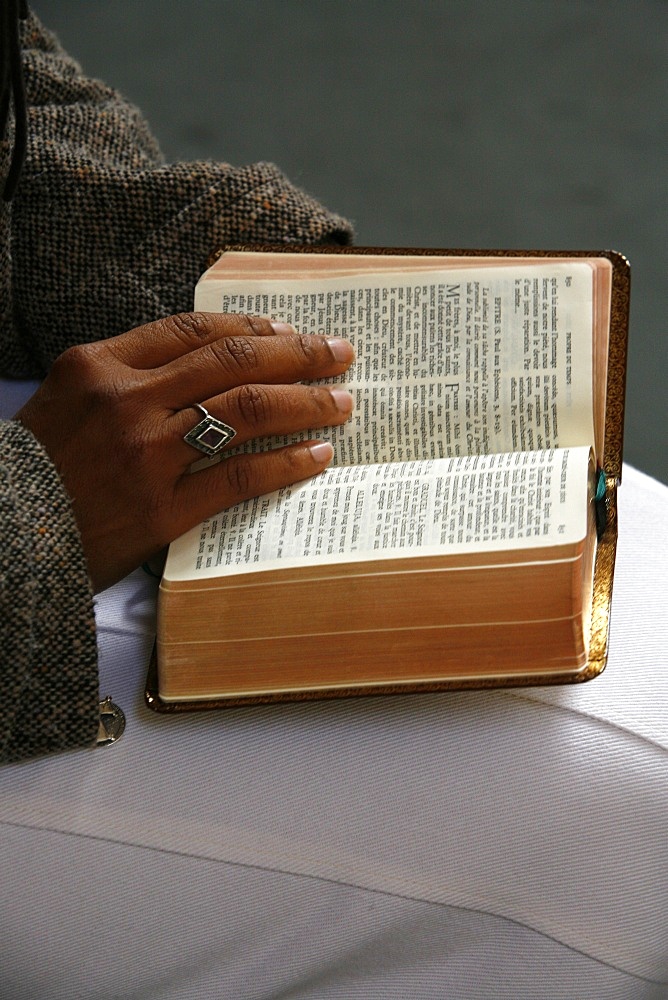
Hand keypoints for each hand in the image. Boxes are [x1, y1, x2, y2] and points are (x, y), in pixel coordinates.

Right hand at [16, 312, 354, 591]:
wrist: (7, 536)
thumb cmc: (35, 471)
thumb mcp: (66, 402)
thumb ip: (127, 379)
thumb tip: (205, 370)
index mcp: (99, 365)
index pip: (193, 329)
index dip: (252, 327)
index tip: (289, 331)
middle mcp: (126, 401)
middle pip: (233, 362)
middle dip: (298, 354)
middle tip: (340, 354)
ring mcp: (145, 455)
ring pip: (245, 411)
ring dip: (305, 403)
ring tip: (342, 403)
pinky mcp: (161, 510)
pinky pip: (239, 477)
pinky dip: (285, 463)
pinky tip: (316, 455)